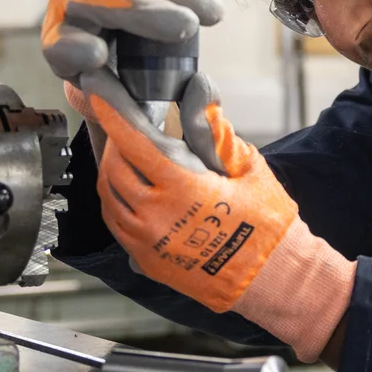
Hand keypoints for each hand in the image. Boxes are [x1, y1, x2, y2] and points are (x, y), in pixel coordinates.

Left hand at [79, 70, 356, 361]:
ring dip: (114, 172)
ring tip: (132, 158)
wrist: (272, 279)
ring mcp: (148, 243)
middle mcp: (158, 217)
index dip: (113, 113)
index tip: (99, 92)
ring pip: (109, 197)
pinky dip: (118, 201)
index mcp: (183, 189)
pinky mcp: (147, 261)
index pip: (135, 142)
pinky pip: (117, 223)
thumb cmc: (267, 225)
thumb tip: (202, 108)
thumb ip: (219, 137)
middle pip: (114, 168)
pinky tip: (135, 191)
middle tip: (128, 128)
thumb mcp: (250, 169)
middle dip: (115, 142)